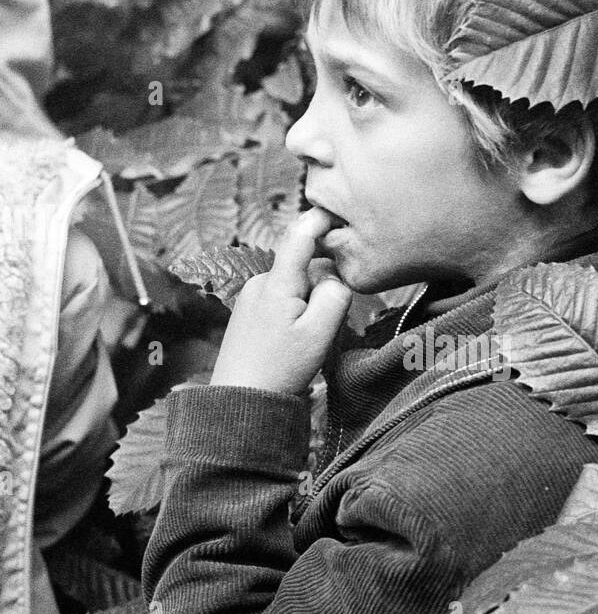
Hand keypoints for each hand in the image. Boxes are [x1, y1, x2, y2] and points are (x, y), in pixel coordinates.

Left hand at [208, 208, 351, 394]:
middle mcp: (259, 283)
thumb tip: (335, 277)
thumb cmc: (280, 369)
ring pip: (294, 286)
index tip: (340, 212)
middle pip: (304, 267)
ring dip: (309, 304)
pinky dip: (295, 314)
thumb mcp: (320, 334)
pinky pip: (282, 301)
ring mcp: (251, 297)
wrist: (240, 400)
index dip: (321, 218)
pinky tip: (292, 342)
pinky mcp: (248, 313)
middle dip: (323, 285)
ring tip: (307, 340)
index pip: (299, 235)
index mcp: (277, 284)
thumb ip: (335, 296)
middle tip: (327, 324)